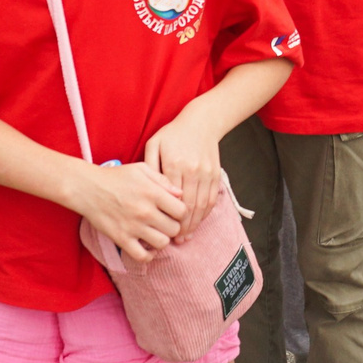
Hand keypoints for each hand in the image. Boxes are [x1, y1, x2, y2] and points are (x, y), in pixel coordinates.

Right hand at [70, 161, 186, 261]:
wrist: (87, 188)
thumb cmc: (116, 177)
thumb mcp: (141, 169)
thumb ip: (163, 180)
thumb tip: (180, 194)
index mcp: (153, 193)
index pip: (182, 211)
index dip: (181, 212)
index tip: (173, 211)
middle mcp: (145, 211)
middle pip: (174, 229)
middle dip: (173, 226)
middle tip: (165, 222)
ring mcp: (133, 227)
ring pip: (162, 243)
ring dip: (162, 240)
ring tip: (156, 233)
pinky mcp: (121, 239)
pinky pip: (142, 257)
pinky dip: (148, 255)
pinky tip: (146, 247)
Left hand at [143, 114, 226, 233]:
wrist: (202, 122)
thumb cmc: (173, 134)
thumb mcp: (155, 144)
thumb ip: (150, 166)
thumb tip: (146, 191)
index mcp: (174, 164)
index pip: (172, 198)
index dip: (169, 217)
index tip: (163, 230)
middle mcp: (192, 170)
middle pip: (189, 206)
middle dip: (183, 226)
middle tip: (176, 240)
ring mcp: (206, 173)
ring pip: (202, 205)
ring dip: (195, 224)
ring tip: (187, 236)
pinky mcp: (216, 174)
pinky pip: (212, 199)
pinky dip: (205, 213)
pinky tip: (198, 222)